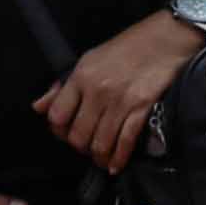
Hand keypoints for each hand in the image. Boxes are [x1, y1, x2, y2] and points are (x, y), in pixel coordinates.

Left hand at [38, 11, 191, 173]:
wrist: (166, 39)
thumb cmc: (128, 47)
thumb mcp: (90, 59)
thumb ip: (63, 86)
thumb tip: (39, 106)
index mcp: (81, 77)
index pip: (57, 116)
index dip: (59, 131)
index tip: (66, 133)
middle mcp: (97, 91)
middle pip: (77, 135)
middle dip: (81, 147)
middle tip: (87, 147)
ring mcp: (120, 101)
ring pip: (100, 143)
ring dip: (99, 156)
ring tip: (101, 157)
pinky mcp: (141, 109)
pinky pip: (125, 142)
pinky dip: (119, 158)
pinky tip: (115, 164)